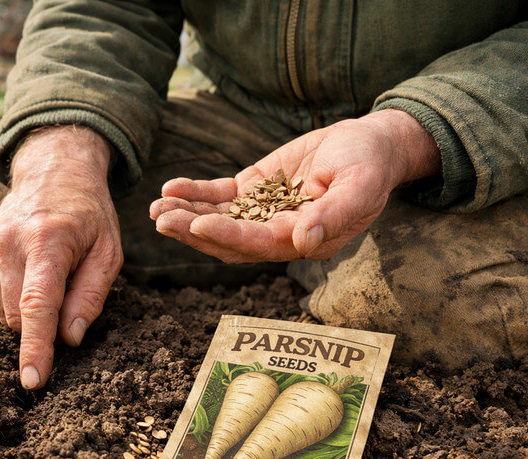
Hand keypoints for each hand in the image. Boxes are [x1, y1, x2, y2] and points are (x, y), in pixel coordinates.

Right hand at [0, 126, 122, 389]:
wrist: (52, 171)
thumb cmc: (88, 216)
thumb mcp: (108, 252)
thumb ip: (90, 296)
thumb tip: (70, 339)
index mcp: (47, 240)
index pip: (37, 305)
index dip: (36, 347)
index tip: (32, 380)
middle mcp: (8, 241)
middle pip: (18, 316)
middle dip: (42, 324)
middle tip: (65, 292)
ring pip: (2, 312)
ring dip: (26, 310)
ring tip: (47, 274)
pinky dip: (11, 299)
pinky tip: (27, 272)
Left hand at [150, 109, 441, 261]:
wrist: (370, 145)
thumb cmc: (370, 166)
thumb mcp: (360, 187)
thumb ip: (334, 215)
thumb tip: (302, 241)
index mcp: (303, 240)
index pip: (258, 244)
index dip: (227, 236)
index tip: (197, 226)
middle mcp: (277, 233)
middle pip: (228, 239)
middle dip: (192, 231)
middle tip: (161, 220)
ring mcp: (262, 212)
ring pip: (218, 219)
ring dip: (186, 215)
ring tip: (156, 207)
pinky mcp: (253, 190)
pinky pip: (219, 195)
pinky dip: (195, 192)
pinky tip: (171, 188)